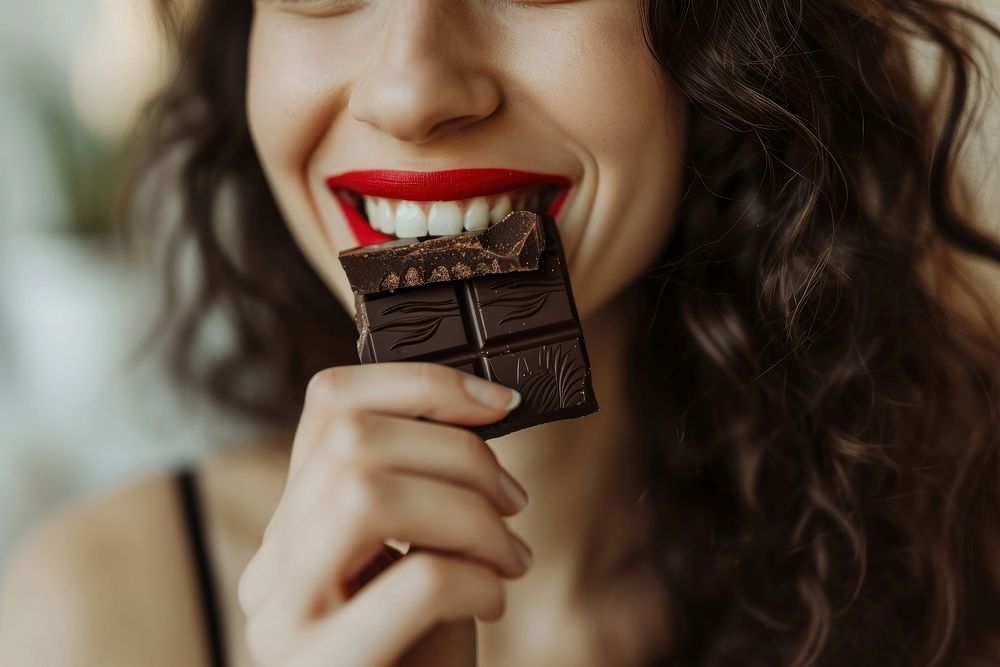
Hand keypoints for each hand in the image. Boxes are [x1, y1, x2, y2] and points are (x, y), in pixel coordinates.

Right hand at [237, 363, 532, 666]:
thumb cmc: (419, 656)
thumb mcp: (414, 557)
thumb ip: (419, 492)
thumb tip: (477, 409)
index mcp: (293, 523)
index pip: (328, 403)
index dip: (419, 383)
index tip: (495, 402)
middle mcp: (272, 564)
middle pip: (351, 442)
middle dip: (459, 453)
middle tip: (512, 499)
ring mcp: (285, 618)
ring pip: (367, 494)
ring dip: (468, 511)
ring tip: (507, 553)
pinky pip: (415, 581)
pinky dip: (477, 576)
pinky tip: (495, 598)